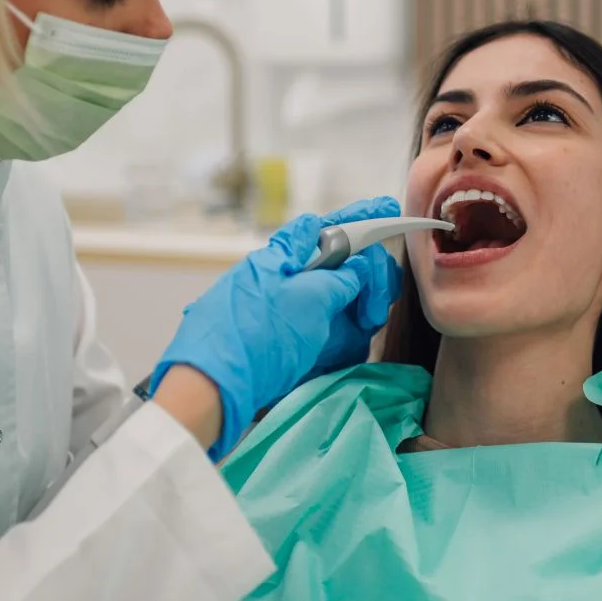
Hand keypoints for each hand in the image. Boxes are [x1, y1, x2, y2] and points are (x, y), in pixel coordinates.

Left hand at [151, 197, 403, 459]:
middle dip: (367, 281)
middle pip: (338, 267)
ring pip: (337, 302)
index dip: (360, 219)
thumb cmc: (259, 337)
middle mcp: (283, 279)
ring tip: (363, 329)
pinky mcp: (284, 342)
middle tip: (374, 311)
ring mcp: (285, 312)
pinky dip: (342, 340)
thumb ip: (340, 278)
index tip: (388, 212)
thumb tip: (359, 267)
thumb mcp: (308, 299)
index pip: (327, 228)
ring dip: (357, 314)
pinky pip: (326, 332)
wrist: (213, 388)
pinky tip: (343, 352)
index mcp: (283, 257)